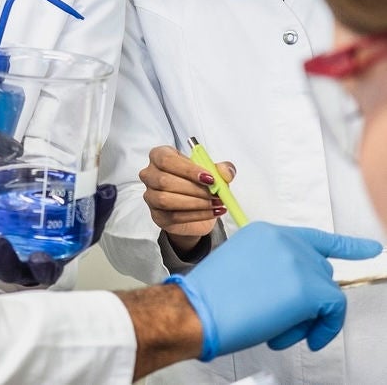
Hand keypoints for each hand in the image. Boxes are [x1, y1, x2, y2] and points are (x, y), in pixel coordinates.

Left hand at [0, 180, 116, 286]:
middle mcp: (13, 267)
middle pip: (1, 270)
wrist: (26, 231)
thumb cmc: (51, 235)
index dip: (42, 269)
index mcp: (41, 266)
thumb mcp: (77, 225)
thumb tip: (109, 190)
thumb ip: (95, 209)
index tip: (42, 258)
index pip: (44, 275)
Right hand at [140, 145, 234, 253]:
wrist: (194, 208)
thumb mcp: (212, 172)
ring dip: (195, 203)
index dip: (188, 170)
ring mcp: (150, 196)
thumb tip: (226, 172)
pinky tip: (213, 212)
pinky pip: (174, 216)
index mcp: (159, 156)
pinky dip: (197, 215)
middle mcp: (149, 174)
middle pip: (165, 181)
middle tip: (215, 194)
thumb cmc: (198, 182)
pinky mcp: (157, 216)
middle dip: (194, 189)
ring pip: (166, 199)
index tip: (210, 178)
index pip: (166, 160)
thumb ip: (221, 169)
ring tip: (215, 203)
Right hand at [165, 221, 381, 360]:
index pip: (314, 237)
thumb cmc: (212, 296)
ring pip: (327, 291)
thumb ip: (272, 267)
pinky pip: (334, 309)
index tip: (371, 249)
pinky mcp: (309, 287)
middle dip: (311, 300)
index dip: (347, 246)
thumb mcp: (243, 266)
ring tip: (282, 330)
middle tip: (291, 323)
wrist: (199, 309)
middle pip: (320, 269)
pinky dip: (325, 328)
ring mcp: (298, 260)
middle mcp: (284, 239)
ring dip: (310, 318)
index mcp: (265, 232)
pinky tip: (303, 337)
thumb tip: (293, 289)